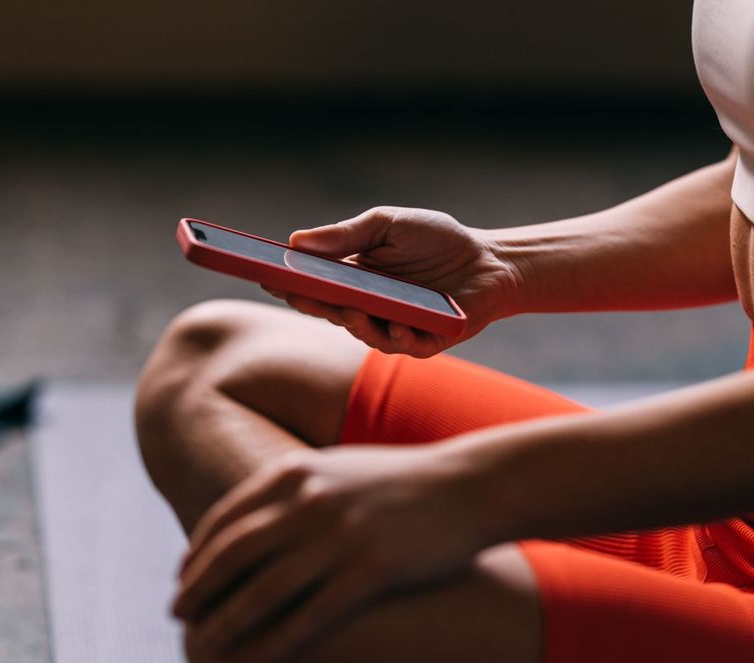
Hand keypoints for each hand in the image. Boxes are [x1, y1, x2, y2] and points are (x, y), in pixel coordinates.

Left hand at [170, 444, 484, 661]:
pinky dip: (287, 637)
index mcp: (297, 474)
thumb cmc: (405, 481)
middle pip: (235, 555)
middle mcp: (312, 501)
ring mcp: (342, 535)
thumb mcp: (340, 469)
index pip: (226, 520)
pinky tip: (270, 657)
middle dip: (198, 590)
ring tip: (210, 643)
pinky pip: (317, 613)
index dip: (196, 556)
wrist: (472, 485)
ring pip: (266, 589)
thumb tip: (253, 522)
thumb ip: (295, 489)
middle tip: (179, 617)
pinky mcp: (375, 568)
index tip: (183, 582)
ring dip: (230, 620)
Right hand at [267, 207, 521, 356]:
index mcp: (354, 279)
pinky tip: (398, 328)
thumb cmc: (436, 239)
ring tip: (349, 309)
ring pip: (363, 332)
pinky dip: (399, 337)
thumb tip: (295, 241)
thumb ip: (346, 235)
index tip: (264, 274)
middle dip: (311, 303)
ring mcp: (394, 327)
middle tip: (293, 293)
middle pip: (330, 311)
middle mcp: (368, 307)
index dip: (289, 282)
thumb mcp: (387, 225)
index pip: (314, 285)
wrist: (489, 260)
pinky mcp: (425, 342)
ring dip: (355, 323)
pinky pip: (405, 346)